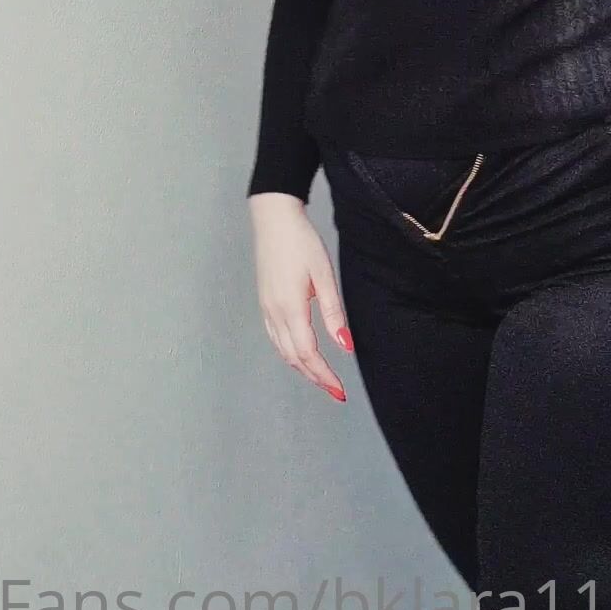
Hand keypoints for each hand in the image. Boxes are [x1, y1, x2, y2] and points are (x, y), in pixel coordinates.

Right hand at [249, 193, 353, 400]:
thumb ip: (333, 312)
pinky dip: (289, 352)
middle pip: (293, 357)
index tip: (340, 390)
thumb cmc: (301, 242)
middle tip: (336, 391)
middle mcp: (274, 312)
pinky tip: (301, 353)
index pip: (307, 354)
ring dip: (302, 368)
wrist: (273, 218)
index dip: (324, 376)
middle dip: (315, 377)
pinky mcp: (265, 301)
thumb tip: (345, 345)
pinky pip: (275, 337)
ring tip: (322, 377)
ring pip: (282, 350)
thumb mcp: (323, 275)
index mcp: (290, 307)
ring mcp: (266, 307)